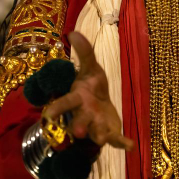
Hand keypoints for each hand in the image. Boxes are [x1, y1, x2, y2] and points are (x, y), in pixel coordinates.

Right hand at [43, 31, 133, 151]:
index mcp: (76, 98)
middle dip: (79, 125)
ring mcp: (96, 125)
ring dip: (99, 136)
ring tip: (102, 140)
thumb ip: (84, 52)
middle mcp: (83, 114)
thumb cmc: (91, 85)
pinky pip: (115, 139)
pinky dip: (122, 142)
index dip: (56, 109)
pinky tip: (131, 145)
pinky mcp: (109, 132)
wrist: (100, 104)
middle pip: (79, 120)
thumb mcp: (90, 67)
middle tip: (78, 132)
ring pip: (96, 132)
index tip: (48, 115)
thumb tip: (73, 32)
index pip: (65, 102)